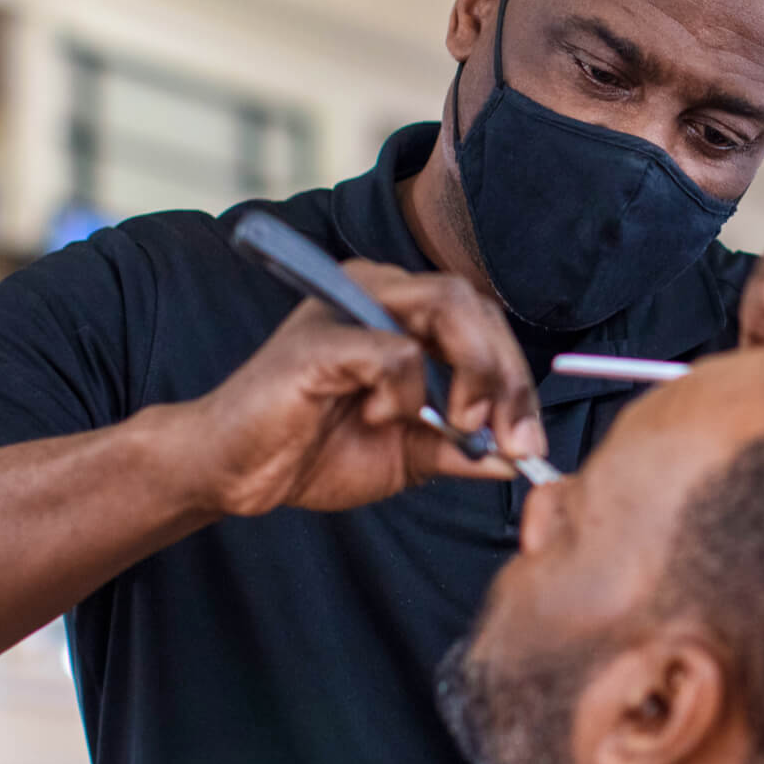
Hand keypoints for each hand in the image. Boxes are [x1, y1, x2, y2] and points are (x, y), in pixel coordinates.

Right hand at [168, 262, 545, 515]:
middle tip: (515, 441)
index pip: (484, 323)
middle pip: (475, 306)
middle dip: (509, 378)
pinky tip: (382, 418)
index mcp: (401, 311)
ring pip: (448, 308)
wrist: (234, 472)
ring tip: (466, 425)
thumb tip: (523, 458)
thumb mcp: (408, 454)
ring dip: (477, 372)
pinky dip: (408, 393)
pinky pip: (396, 351)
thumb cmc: (312, 453)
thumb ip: (462, 447)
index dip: (517, 380)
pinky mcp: (323, 336)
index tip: (529, 444)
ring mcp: (348, 303)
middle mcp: (379, 290)